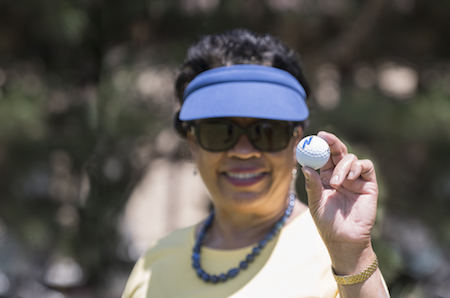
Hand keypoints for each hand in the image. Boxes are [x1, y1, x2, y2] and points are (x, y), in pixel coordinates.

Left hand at [301, 131, 377, 272]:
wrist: (345, 239)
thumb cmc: (328, 223)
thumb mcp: (316, 203)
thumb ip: (313, 185)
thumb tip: (305, 167)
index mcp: (325, 178)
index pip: (323, 157)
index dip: (320, 146)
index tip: (314, 137)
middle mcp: (341, 176)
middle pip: (338, 152)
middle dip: (332, 142)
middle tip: (324, 137)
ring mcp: (355, 179)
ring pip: (350, 158)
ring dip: (342, 166)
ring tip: (336, 183)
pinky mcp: (368, 184)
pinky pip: (365, 166)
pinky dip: (357, 167)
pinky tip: (349, 178)